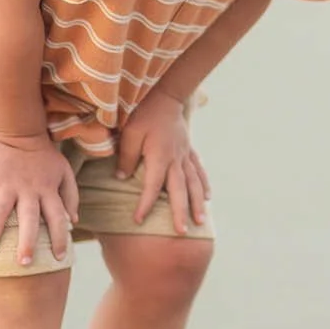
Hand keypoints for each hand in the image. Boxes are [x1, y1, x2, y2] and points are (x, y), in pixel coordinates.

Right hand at [0, 134, 78, 267]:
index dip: (59, 238)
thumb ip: (70, 196)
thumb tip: (73, 221)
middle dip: (28, 243)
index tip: (59, 258)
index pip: (58, 218)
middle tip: (24, 264)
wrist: (20, 128)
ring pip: (1, 212)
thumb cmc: (44, 153)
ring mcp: (8, 183)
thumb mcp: (64, 172)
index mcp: (48, 190)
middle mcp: (29, 189)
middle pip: (30, 220)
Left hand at [115, 90, 209, 234]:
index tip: (139, 220)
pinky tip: (207, 197)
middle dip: (180, 212)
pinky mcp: (189, 151)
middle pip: (179, 190)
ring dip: (196, 203)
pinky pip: (199, 171)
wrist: (166, 96)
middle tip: (182, 232)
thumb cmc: (144, 114)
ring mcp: (185, 155)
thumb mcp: (129, 133)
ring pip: (193, 183)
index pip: (151, 185)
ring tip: (200, 221)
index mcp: (159, 156)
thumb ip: (126, 156)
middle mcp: (175, 159)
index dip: (145, 203)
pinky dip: (204, 185)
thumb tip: (121, 177)